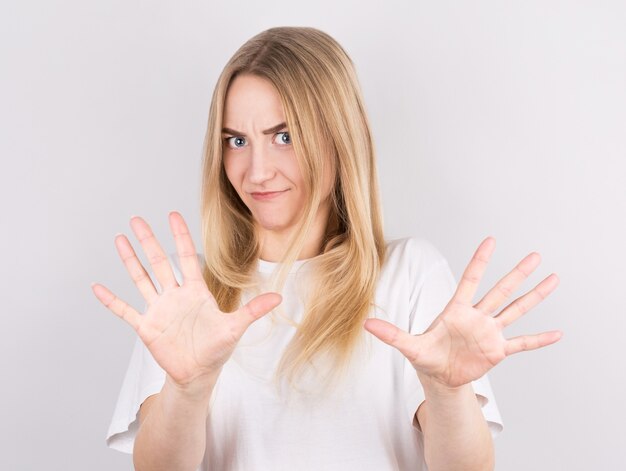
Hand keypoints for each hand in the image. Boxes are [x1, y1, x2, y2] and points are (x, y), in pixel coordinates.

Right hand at [91, 212, 281, 389]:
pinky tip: (97, 287)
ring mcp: (159, 309)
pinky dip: (111, 300)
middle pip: (159, 262)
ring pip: (141, 279)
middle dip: (148, 240)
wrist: (198, 374)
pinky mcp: (146, 326)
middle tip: (137, 219)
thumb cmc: (217, 350)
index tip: (172, 214)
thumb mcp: (235, 327)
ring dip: (130, 261)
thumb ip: (253, 310)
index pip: (186, 257)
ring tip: (119, 240)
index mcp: (195, 291)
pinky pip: (125, 311)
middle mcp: (175, 295)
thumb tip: (279, 297)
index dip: (180, 236)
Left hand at [364, 237, 560, 388]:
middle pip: (501, 291)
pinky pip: (522, 343)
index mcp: (457, 311)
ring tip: (553, 279)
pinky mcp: (497, 351)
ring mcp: (489, 333)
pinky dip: (539, 339)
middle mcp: (477, 317)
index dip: (480, 261)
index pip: (470, 280)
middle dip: (518, 274)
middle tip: (535, 256)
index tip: (491, 240)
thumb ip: (391, 333)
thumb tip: (365, 323)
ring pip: (515, 310)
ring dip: (534, 296)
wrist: (439, 377)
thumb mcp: (408, 345)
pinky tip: (558, 333)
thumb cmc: (425, 356)